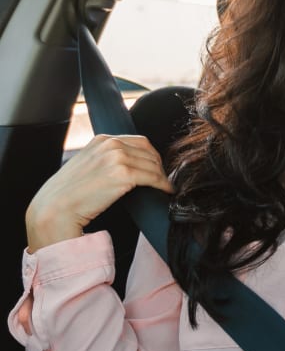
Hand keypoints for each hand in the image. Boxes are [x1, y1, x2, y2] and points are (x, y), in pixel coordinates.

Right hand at [17, 135, 171, 335]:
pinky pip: (154, 177)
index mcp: (102, 139)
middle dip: (159, 166)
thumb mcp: (87, 165)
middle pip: (149, 152)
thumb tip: (128, 163)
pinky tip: (166, 191)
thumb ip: (105, 159)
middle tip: (164, 180)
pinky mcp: (123, 174)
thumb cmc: (68, 194)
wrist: (54, 210)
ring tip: (165, 188)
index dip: (152, 156)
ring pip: (153, 165)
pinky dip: (163, 185)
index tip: (157, 168)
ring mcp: (117, 158)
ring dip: (163, 177)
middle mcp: (110, 144)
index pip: (139, 142)